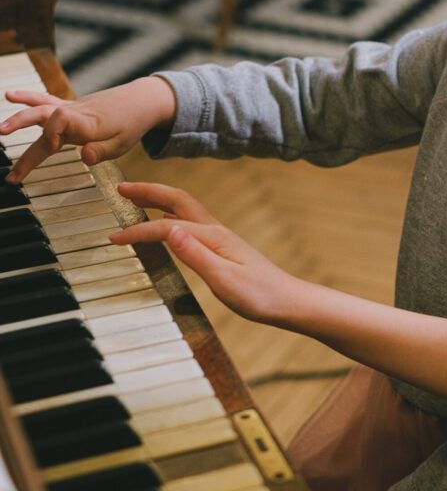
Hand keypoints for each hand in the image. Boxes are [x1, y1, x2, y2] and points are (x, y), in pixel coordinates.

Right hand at [0, 76, 175, 183]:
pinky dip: (29, 98)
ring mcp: (70, 109)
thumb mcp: (122, 144)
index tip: (52, 147)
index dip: (51, 132)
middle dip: (22, 127)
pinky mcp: (70, 108)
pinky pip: (47, 101)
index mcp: (87, 124)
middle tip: (3, 137)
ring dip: (19, 117)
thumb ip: (101, 152)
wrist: (140, 101)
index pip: (60, 120)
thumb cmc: (131, 124)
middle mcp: (75, 115)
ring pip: (41, 109)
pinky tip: (10, 95)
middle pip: (43, 117)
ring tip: (1, 128)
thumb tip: (83, 157)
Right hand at [109, 182, 296, 323]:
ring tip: (136, 199)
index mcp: (213, 237)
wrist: (289, 302)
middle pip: (177, 201)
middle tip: (120, 188)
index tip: (113, 238)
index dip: (137, 231)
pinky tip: (167, 227)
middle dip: (148, 192)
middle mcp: (216, 231)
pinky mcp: (223, 248)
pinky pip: (190, 223)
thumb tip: (169, 230)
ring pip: (184, 210)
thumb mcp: (224, 280)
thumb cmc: (260, 296)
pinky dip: (171, 216)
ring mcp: (220, 238)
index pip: (166, 227)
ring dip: (158, 200)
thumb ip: (196, 256)